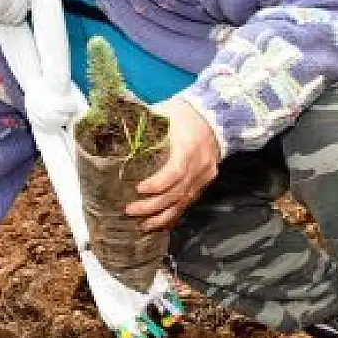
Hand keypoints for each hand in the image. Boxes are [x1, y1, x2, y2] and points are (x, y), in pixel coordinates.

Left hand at [126, 98, 220, 232]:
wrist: (218, 117)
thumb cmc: (188, 114)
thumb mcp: (168, 112)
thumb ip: (148, 122)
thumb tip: (119, 127)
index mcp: (189, 148)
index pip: (175, 172)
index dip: (157, 184)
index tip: (138, 189)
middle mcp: (199, 166)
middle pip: (176, 193)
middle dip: (152, 206)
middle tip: (130, 210)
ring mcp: (204, 176)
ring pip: (184, 202)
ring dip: (162, 216)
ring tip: (144, 225)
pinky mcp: (205, 181)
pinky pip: (189, 202)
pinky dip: (174, 214)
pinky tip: (161, 222)